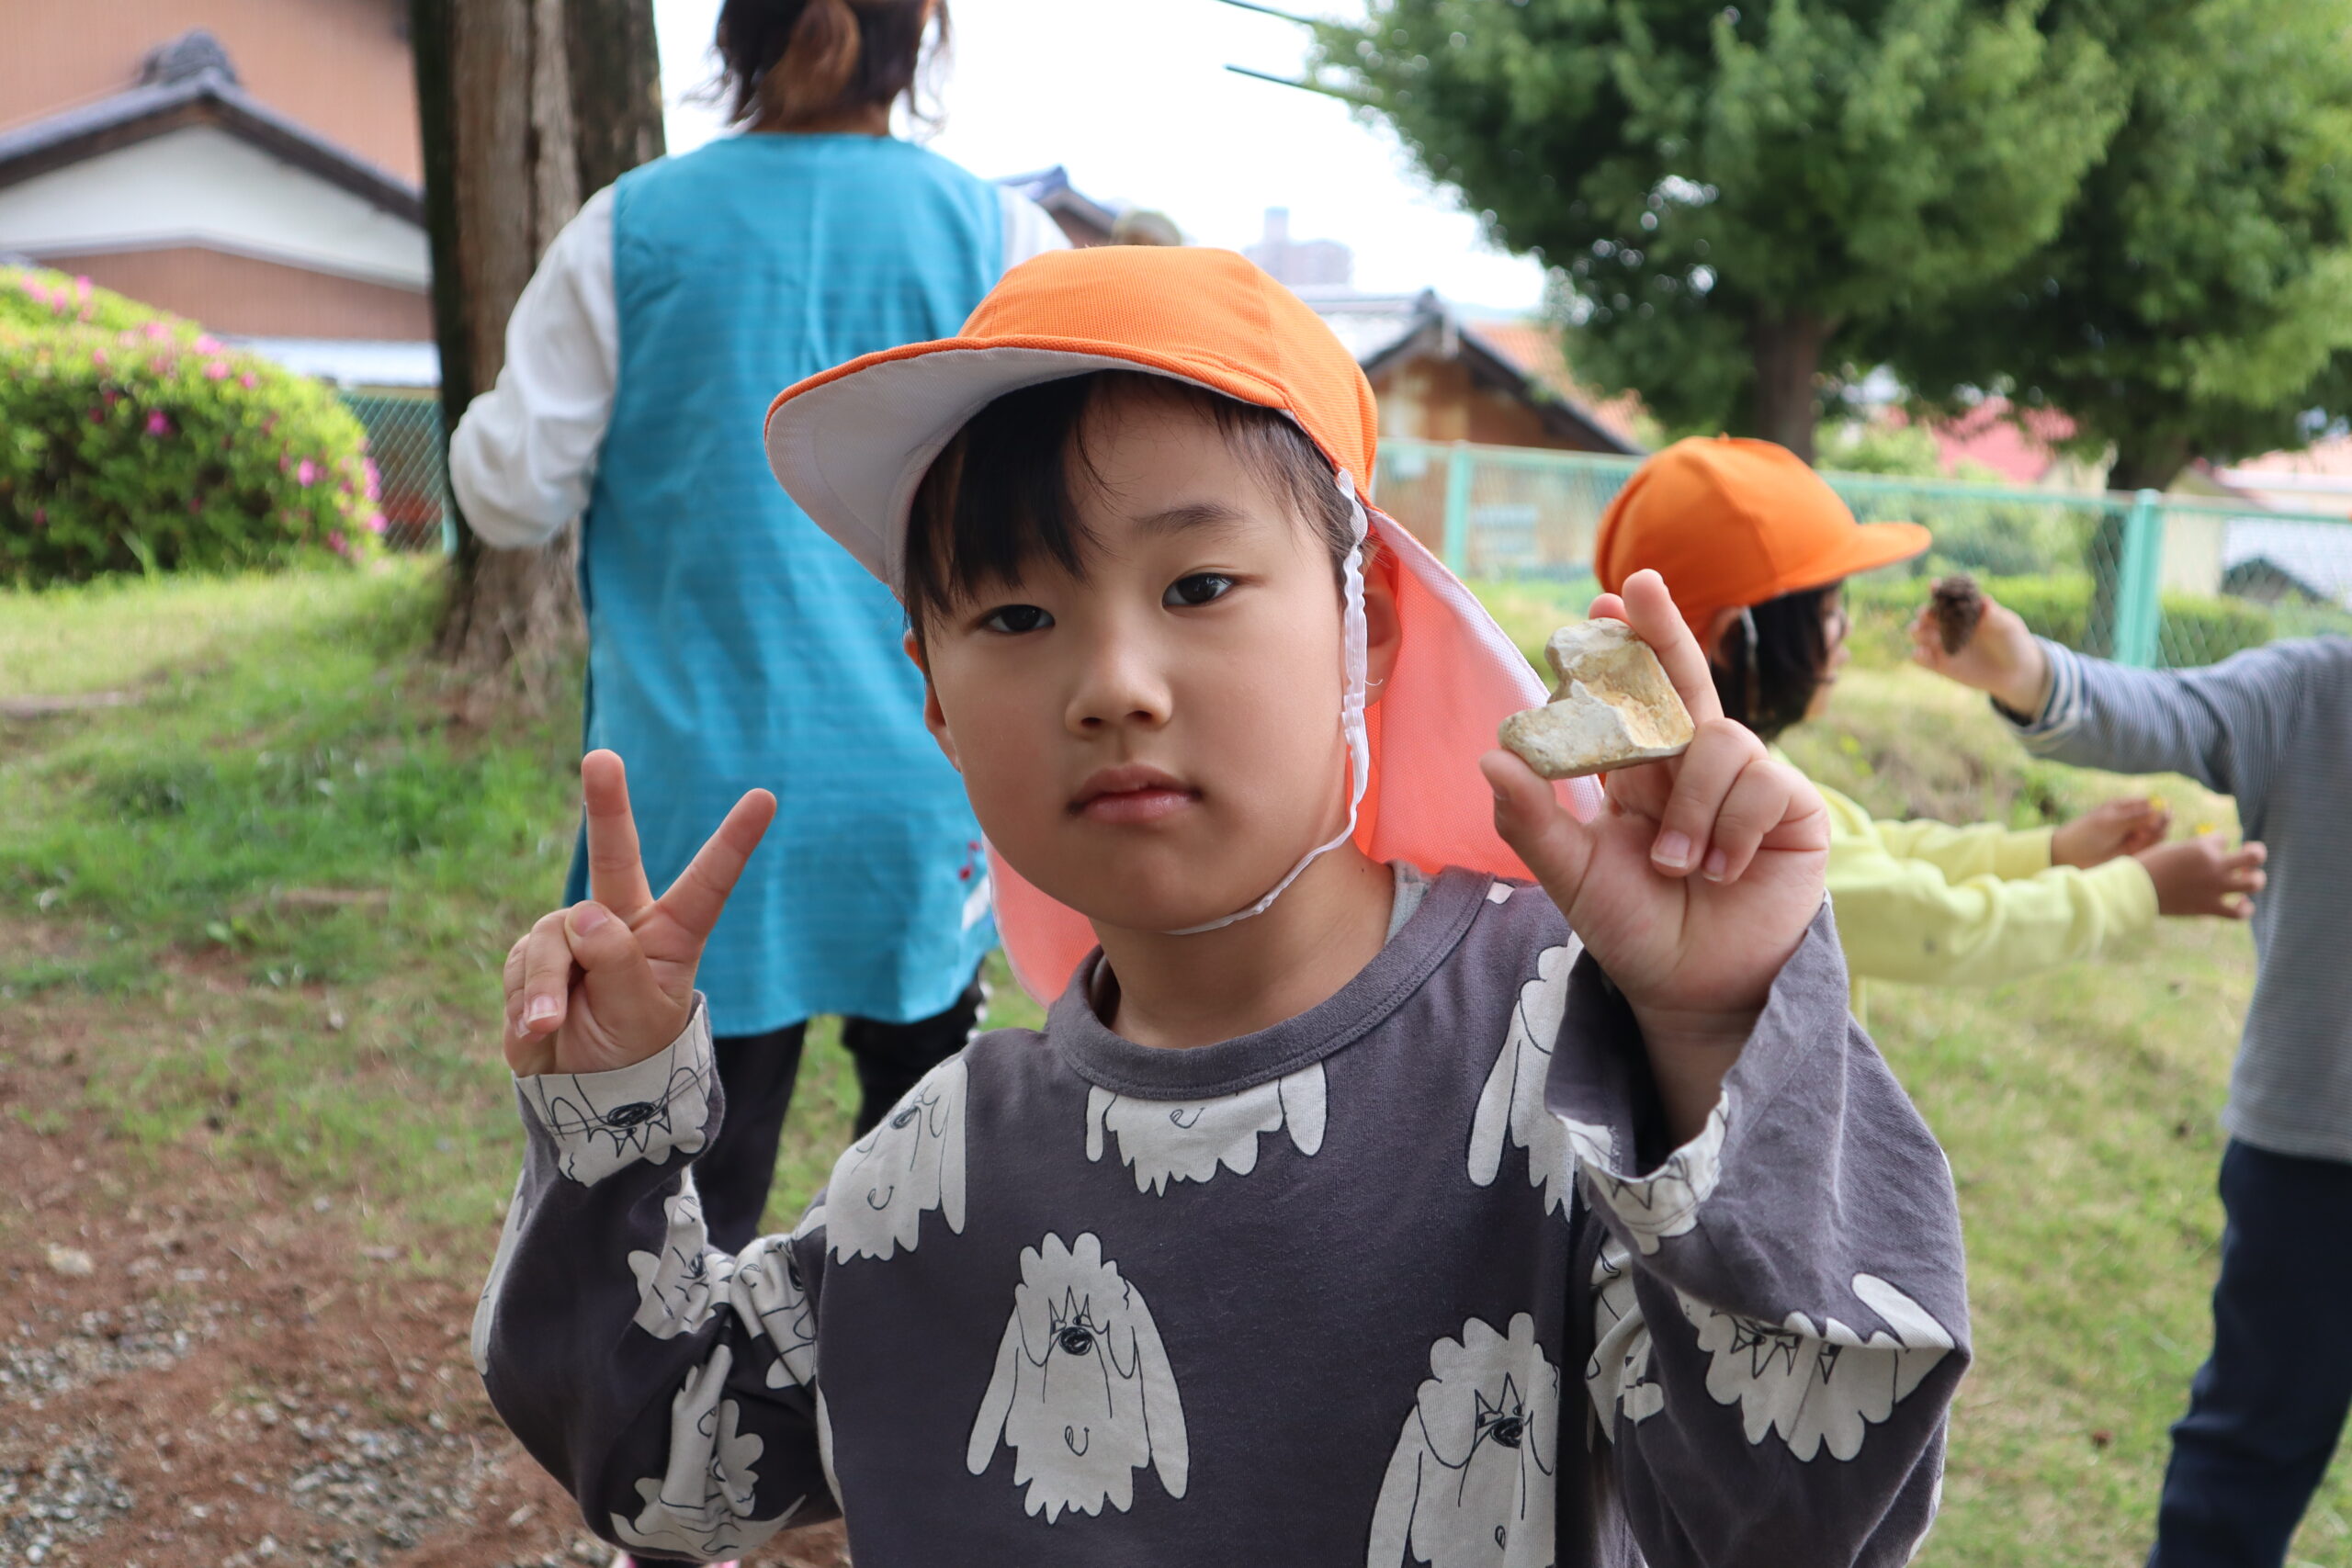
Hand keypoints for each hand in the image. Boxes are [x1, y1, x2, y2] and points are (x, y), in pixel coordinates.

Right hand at [502, 750, 776, 1077]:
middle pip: (614, 856)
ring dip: (548, 987)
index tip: (766, 797)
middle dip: (606, 805)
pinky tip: (539, 1028)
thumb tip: (584, 912)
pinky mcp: (533, 951)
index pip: (708, 883)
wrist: (582, 1087)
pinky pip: (521, 964)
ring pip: (555, 938)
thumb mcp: (640, 1015)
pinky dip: (527, 1002)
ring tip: (555, 1025)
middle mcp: (623, 922)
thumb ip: (618, 964)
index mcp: (672, 933)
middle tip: (601, 759)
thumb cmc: (631, 1048)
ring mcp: (574, 933)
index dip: (734, 842)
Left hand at [1482, 568, 1830, 1142]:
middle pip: (1682, 682)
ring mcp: (1746, 783)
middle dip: (1662, 632)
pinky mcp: (1792, 809)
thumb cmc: (1636, 931)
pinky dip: (1729, 827)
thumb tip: (1491, 753)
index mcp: (1639, 775)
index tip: (1600, 604)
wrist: (1696, 991)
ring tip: (1679, 867)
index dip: (1622, 651)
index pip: (1630, 701)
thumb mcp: (1574, 877)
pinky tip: (1722, 870)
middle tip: (1638, 586)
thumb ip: (1533, 821)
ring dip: (1689, 808)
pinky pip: (1756, 781)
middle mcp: (1692, 767)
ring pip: (1714, 741)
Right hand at [1908, 593, 2049, 715]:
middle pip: (1925, 614)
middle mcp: (1947, 624)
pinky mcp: (1939, 664)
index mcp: (1961, 609)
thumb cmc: (2012, 641)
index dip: (1937, 589)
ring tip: (1925, 634)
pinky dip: (1917, 654)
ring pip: (1918, 634)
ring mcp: (1941, 644)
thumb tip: (1985, 600)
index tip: (1934, 585)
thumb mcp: (2007, 625)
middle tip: (1927, 614)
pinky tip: (1923, 652)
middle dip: (1923, 612)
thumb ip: (1994, 615)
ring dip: (1918, 631)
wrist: (2014, 671)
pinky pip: (1920, 658)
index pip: (1945, 597)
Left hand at [2051, 795, 2172, 867]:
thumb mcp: (2109, 822)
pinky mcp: (2134, 852)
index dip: (2159, 807)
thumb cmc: (2086, 833)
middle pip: (2158, 818)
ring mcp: (2134, 836)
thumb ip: (2134, 817)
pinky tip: (2139, 846)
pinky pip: (2151, 848)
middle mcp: (2132, 821)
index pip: (2151, 803)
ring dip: (2155, 835)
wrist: (2070, 855)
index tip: (2161, 812)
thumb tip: (2159, 808)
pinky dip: (2151, 846)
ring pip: (2158, 833)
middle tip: (2150, 828)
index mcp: (2124, 807)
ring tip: (2139, 838)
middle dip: (2160, 822)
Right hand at [2137, 834, 2265, 919]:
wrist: (2133, 889)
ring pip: (2254, 883)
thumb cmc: (2148, 865)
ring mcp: (2214, 887)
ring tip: (2248, 879)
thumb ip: (2195, 849)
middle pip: (2255, 856)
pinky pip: (2240, 913)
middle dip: (2255, 854)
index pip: (2223, 839)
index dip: (2215, 844)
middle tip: (2246, 859)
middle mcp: (2213, 865)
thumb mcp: (2173, 848)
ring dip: (2256, 880)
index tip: (2202, 851)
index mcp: (2202, 846)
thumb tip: (2215, 853)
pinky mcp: (2208, 907)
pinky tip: (2242, 904)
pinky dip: (2246, 909)